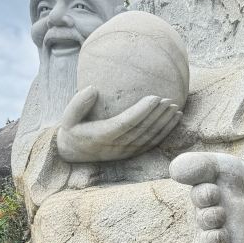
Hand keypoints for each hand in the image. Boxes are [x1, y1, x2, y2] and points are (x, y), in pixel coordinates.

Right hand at [56, 86, 181, 162]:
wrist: (73, 153)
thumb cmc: (72, 130)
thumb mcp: (68, 118)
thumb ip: (78, 104)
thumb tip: (92, 88)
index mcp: (102, 135)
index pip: (126, 122)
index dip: (142, 110)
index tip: (155, 97)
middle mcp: (116, 145)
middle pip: (142, 129)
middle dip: (158, 115)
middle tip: (170, 100)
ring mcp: (125, 151)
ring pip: (149, 137)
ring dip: (164, 123)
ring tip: (176, 108)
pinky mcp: (131, 153)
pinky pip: (151, 143)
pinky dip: (165, 132)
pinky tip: (175, 120)